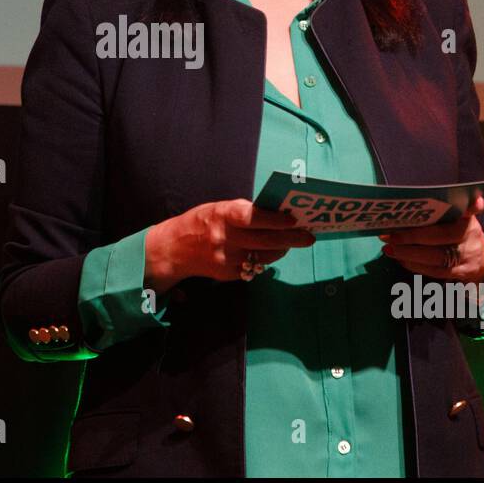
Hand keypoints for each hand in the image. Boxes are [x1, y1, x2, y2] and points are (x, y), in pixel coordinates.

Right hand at [145, 199, 314, 292]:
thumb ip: (244, 211)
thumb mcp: (219, 208)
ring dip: (281, 250)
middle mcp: (224, 239)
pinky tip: (270, 252)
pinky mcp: (228, 274)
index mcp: (222, 215)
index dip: (275, 219)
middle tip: (309, 237)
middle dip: (291, 239)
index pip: (253, 217)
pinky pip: (255, 268)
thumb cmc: (201, 222)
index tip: (293, 219)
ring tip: (290, 242)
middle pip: (265, 241)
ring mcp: (227, 259)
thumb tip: (277, 213)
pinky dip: (265, 260)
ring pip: (264, 257)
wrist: (174, 249)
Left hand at [379, 195, 483, 283]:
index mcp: (468, 217)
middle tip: (388, 235)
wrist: (480, 261)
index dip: (466, 205)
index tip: (454, 204)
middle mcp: (471, 236)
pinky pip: (435, 271)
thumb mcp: (457, 217)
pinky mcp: (461, 273)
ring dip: (408, 254)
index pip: (468, 208)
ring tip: (389, 249)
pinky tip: (400, 259)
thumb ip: (444, 208)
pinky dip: (415, 265)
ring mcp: (467, 256)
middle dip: (411, 236)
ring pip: (436, 257)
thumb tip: (413, 199)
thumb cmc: (458, 232)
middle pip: (441, 236)